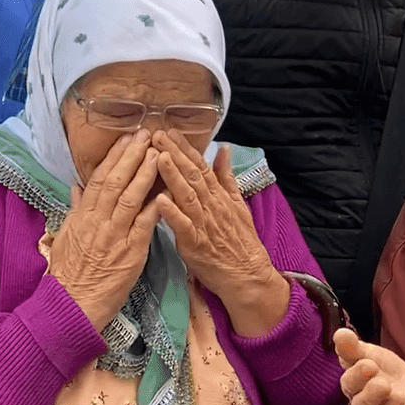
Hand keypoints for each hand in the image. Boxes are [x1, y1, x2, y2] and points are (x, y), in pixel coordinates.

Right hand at [45, 130, 161, 328]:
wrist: (72, 304)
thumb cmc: (69, 273)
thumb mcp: (66, 236)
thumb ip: (75, 209)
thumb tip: (76, 187)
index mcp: (82, 216)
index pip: (98, 179)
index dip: (114, 157)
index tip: (126, 139)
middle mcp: (97, 221)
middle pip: (115, 181)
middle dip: (132, 156)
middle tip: (146, 135)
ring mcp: (114, 235)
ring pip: (130, 197)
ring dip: (145, 174)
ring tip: (158, 153)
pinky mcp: (131, 252)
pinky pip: (144, 224)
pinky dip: (155, 207)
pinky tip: (167, 191)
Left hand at [151, 131, 289, 334]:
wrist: (247, 274)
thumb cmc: (240, 241)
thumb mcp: (238, 204)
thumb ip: (227, 177)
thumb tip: (224, 149)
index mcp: (218, 195)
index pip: (201, 166)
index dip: (185, 147)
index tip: (170, 131)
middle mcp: (211, 205)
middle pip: (192, 175)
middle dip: (174, 153)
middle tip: (157, 134)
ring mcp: (203, 223)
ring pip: (187, 195)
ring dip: (173, 176)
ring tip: (158, 157)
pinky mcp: (196, 243)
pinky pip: (183, 226)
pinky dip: (172, 212)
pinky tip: (160, 199)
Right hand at [334, 328, 404, 404]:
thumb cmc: (384, 369)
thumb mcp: (370, 353)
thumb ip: (354, 347)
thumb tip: (340, 333)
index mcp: (354, 387)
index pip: (348, 385)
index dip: (357, 375)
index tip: (370, 363)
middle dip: (371, 395)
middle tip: (384, 383)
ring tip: (399, 395)